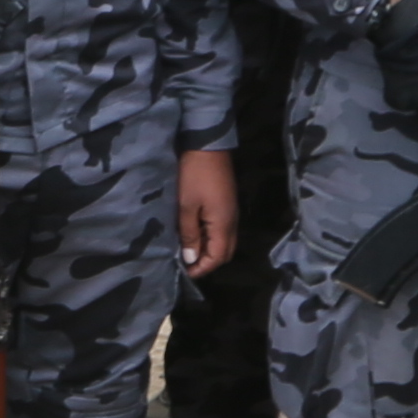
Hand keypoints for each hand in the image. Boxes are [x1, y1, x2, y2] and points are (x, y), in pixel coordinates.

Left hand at [174, 145, 239, 276]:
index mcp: (224, 225)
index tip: (184, 272)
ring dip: (209, 250)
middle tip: (186, 263)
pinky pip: (222, 231)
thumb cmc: (195, 176)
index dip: (202, 268)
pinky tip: (194, 234)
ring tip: (188, 250)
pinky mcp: (226, 205)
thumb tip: (191, 258)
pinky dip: (210, 238)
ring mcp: (231, 213)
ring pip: (224, 242)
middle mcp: (232, 223)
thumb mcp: (186, 205)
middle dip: (207, 262)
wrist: (208, 146)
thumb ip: (189, 234)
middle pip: (224, 253)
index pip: (217, 258)